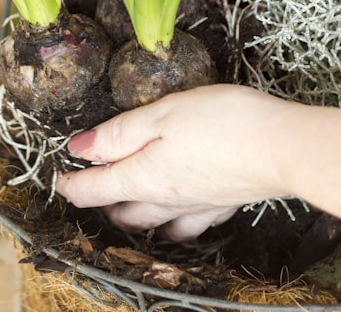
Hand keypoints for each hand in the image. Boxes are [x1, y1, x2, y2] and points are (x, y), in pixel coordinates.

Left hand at [56, 85, 293, 239]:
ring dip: (134, 217)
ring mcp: (194, 207)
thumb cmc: (219, 123)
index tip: (59, 177)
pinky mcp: (220, 205)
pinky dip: (173, 223)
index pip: (93, 189)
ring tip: (127, 205)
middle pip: (120, 211)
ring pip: (153, 223)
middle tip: (91, 185)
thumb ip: (118, 133)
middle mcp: (164, 200)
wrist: (281, 147)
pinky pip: (187, 225)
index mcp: (141, 176)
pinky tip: (178, 214)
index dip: (70, 183)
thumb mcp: (159, 115)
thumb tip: (78, 148)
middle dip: (100, 201)